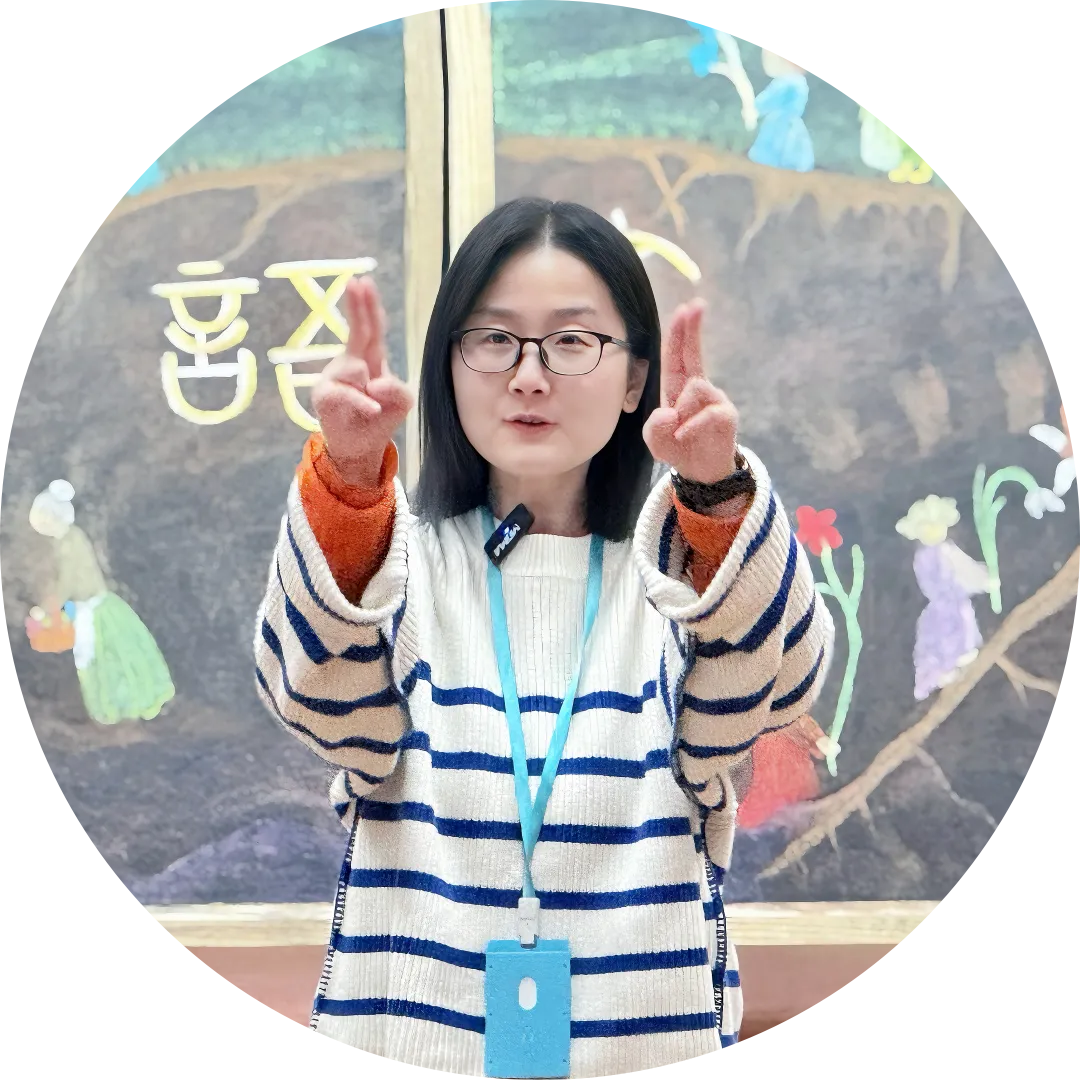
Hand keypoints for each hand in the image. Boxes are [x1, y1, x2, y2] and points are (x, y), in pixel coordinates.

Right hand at [310, 276, 414, 486]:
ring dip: (368, 388)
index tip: (364, 281)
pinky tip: (372, 410)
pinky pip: (347, 393)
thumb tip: (374, 382)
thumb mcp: (401, 403)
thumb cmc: (379, 417)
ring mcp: (334, 376)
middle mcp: (351, 361)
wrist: (359, 448)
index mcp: (372, 358)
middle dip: (357, 307)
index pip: (373, 327)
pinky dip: (362, 403)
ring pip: (355, 368)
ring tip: (370, 407)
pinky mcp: (324, 394)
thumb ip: (397, 389)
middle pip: (357, 331)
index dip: (369, 306)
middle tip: (355, 283)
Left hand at [642, 299, 739, 483]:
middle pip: (694, 353)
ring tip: (681, 432)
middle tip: (696, 305)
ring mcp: (715, 399)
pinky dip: (690, 426)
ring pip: (694, 388)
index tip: (686, 309)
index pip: (677, 356)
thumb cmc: (678, 448)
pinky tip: (685, 436)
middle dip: (692, 329)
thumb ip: (655, 427)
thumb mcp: (656, 440)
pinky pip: (704, 412)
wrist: (701, 472)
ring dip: (681, 411)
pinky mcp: (726, 414)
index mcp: (679, 388)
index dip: (680, 333)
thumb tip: (669, 412)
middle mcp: (699, 388)